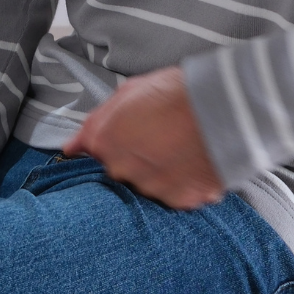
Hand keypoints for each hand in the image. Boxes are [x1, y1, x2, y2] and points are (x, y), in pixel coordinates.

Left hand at [63, 66, 225, 209]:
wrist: (223, 107)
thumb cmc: (178, 93)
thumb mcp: (130, 92)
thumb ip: (96, 122)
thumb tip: (71, 147)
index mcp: (105, 142)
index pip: (95, 153)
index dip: (116, 142)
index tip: (131, 137)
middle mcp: (122, 170)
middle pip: (123, 171)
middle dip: (139, 158)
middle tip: (163, 138)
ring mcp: (151, 188)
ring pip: (150, 185)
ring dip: (163, 172)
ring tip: (183, 148)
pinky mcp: (180, 200)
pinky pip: (178, 195)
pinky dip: (186, 183)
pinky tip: (196, 162)